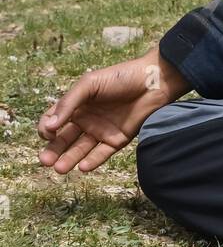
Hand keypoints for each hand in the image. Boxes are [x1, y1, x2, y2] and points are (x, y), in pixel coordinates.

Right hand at [36, 46, 188, 174]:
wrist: (154, 81)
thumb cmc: (120, 77)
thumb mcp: (90, 84)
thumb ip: (69, 103)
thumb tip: (49, 126)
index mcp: (77, 104)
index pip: (53, 120)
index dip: (46, 128)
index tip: (49, 133)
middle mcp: (86, 119)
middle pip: (64, 139)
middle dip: (53, 151)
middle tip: (45, 162)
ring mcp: (102, 130)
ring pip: (80, 149)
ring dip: (69, 159)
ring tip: (59, 169)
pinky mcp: (117, 139)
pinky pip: (102, 154)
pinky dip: (92, 161)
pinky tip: (82, 167)